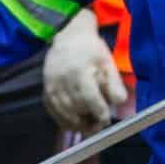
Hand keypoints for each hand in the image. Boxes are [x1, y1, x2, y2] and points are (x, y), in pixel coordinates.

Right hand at [43, 11, 127, 132]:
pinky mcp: (46, 91)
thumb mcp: (107, 62)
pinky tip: (76, 123)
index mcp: (80, 72)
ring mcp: (52, 87)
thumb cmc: (91, 50)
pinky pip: (54, 113)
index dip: (99, 112)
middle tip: (100, 124)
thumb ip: (114, 83)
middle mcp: (63, 81)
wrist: (68, 38)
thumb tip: (119, 103)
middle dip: (90, 120)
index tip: (106, 118)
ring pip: (65, 114)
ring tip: (90, 125)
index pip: (90, 99)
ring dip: (79, 124)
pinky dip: (65, 121)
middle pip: (77, 109)